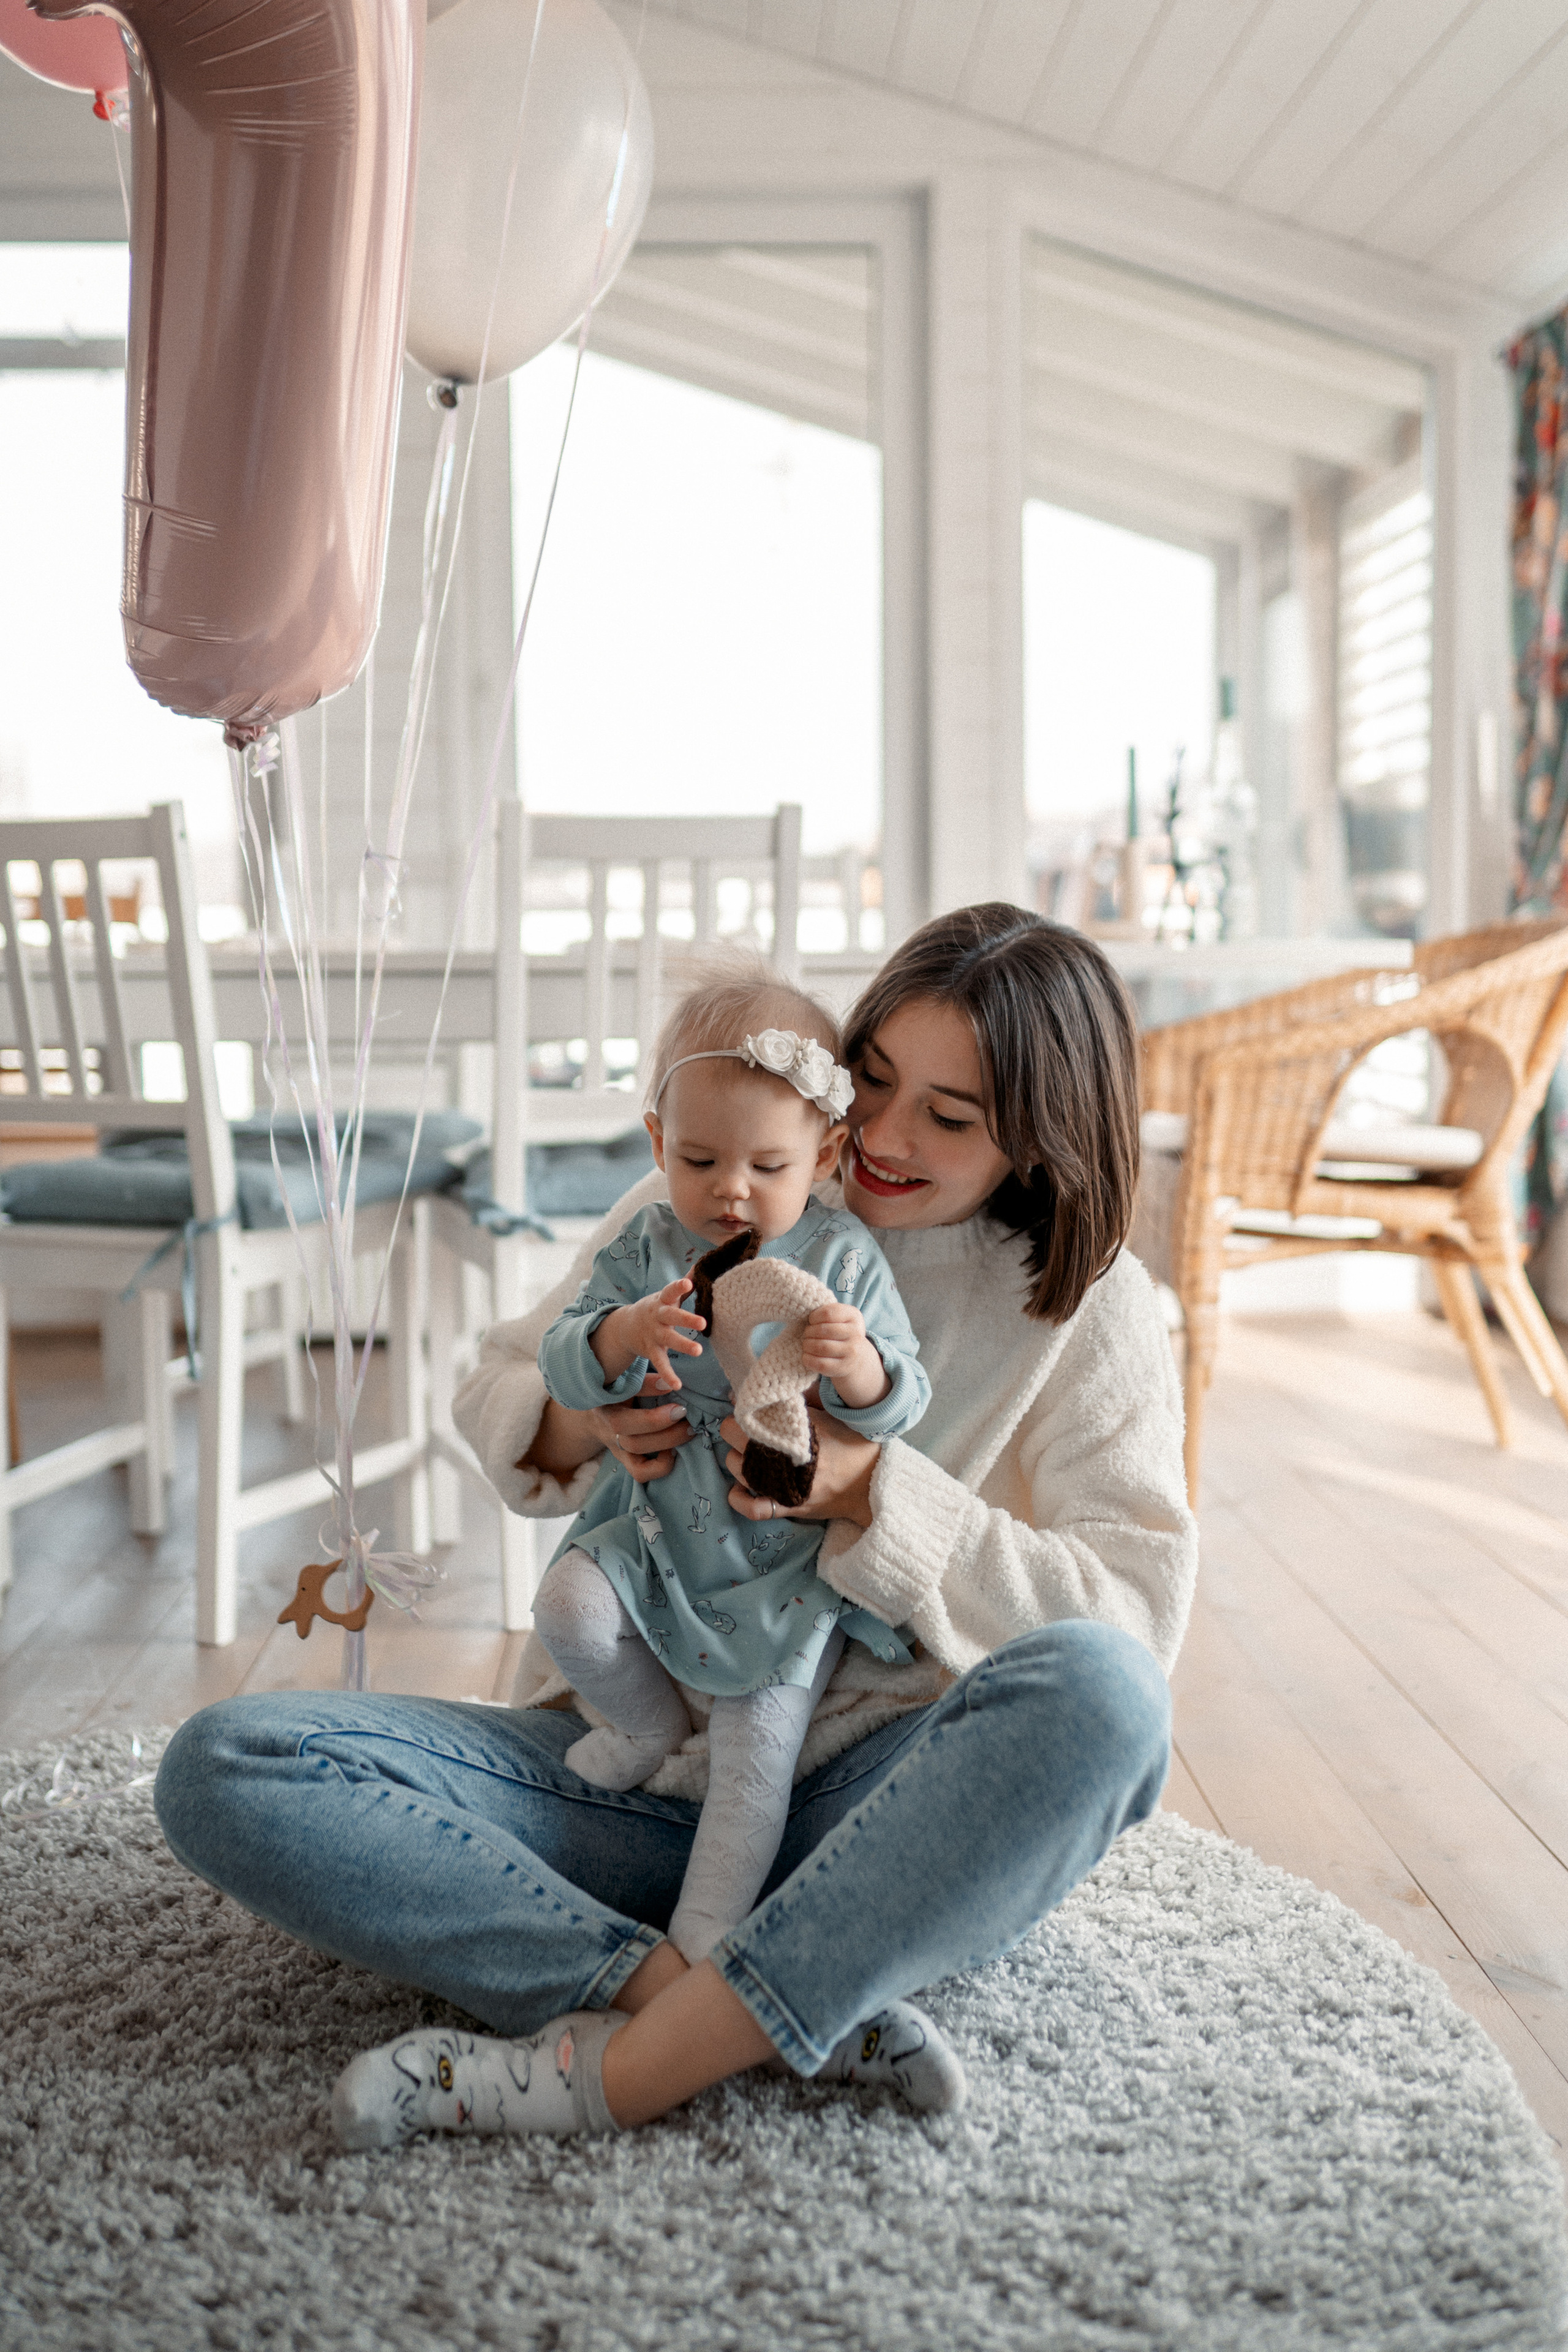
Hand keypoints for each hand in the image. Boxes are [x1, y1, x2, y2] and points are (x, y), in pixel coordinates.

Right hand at [592, 1378, 696, 1483]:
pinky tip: (673, 1450)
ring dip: (667, 1444)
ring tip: (687, 1432)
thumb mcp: (626, 1383)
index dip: (651, 1411)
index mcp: (606, 1408)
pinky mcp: (626, 1462)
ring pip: (637, 1456)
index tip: (675, 1398)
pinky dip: (660, 1466)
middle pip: (633, 1441)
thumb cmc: (618, 1393)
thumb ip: (645, 1383)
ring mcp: (617, 1449)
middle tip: (687, 1417)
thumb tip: (669, 1383)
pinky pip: (640, 1473)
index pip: (623, 1417)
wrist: (598, 1416)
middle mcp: (609, 1432)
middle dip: (665, 1431)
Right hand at [596, 1277, 704, 1392]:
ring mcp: (654, 1335)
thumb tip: (701, 1265)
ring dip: (683, 1345)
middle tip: (703, 1322)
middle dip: (686, 1319)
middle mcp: (658, 1317)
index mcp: (662, 1301)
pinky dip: (668, 1374)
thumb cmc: (657, 1307)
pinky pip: (661, 1363)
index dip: (678, 1287)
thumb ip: (683, 1285)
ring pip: (669, 1340)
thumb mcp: (666, 1295)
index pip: (670, 1291)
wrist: (627, 1326)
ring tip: (698, 1351)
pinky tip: (678, 1384)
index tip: (689, 1282)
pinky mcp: (652, 1351)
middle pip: (671, 1316)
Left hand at [719, 1409, 879, 1530]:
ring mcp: (787, 1485)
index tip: (747, 1408)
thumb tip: (777, 1386)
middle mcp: (788, 1457)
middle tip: (745, 1430)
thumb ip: (806, 1398)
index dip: (743, 1411)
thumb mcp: (833, 1413)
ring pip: (741, 1472)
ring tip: (745, 1453)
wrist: (874, 1482)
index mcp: (798, 1430)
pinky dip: (740, 1499)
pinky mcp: (790, 1506)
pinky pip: (755, 1508)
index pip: (752, 1416)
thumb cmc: (853, 1444)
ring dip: (737, 1460)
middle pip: (740, 1441)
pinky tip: (738, 1489)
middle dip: (737, 1433)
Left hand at [799, 1302, 886, 1406]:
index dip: (814, 1316)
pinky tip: (806, 1356)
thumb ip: (827, 1312)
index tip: (811, 1321)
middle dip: (808, 1332)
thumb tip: (802, 1311)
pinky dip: (808, 1359)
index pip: (828, 1312)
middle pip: (823, 1330)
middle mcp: (856, 1334)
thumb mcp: (840, 1318)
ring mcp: (852, 1352)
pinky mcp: (843, 1368)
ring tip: (806, 1344)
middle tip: (806, 1334)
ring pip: (821, 1347)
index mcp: (854, 1316)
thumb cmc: (841, 1332)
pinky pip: (821, 1364)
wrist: (857, 1357)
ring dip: (807, 1345)